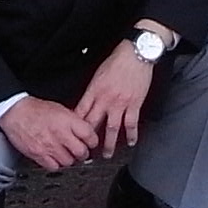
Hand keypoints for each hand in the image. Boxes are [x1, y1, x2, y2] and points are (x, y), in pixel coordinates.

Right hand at [0, 96, 98, 172]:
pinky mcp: (39, 155)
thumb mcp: (60, 109)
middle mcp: (60, 134)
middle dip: (83, 153)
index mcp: (68, 121)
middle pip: (81, 152)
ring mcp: (49, 146)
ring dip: (70, 160)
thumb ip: (73, 121)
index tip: (91, 143)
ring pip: (69, 162)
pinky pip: (54, 167)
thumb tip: (84, 130)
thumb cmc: (36, 109)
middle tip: (81, 152)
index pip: (90, 136)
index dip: (93, 141)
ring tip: (67, 155)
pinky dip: (56, 164)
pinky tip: (55, 158)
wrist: (15, 112)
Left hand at [69, 37, 157, 156]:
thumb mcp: (98, 74)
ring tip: (106, 154)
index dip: (74, 125)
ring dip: (108, 144)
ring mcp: (120, 103)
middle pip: (93, 123)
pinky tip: (130, 142)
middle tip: (85, 151)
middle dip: (88, 139)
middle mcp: (106, 99)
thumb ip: (93, 90)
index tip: (71, 135)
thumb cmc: (118, 61)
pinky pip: (131, 123)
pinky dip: (131, 135)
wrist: (136, 54)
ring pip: (112, 128)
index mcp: (94, 90)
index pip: (81, 111)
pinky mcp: (134, 104)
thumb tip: (87, 103)